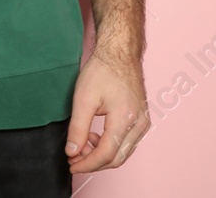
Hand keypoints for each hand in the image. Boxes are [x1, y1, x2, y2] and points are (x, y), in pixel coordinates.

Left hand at [65, 47, 150, 173]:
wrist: (120, 52)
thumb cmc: (102, 70)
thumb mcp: (83, 98)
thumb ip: (77, 128)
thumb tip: (72, 152)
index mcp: (125, 119)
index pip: (106, 154)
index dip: (87, 164)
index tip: (71, 164)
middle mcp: (139, 124)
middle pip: (117, 158)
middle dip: (93, 162)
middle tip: (74, 157)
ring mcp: (144, 122)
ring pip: (123, 153)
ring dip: (102, 154)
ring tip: (83, 142)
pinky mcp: (142, 119)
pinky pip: (128, 143)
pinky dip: (111, 146)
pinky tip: (95, 135)